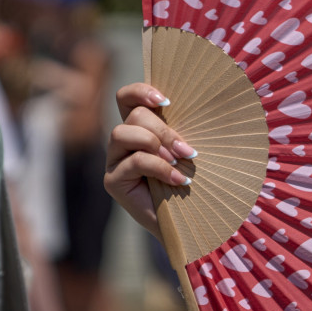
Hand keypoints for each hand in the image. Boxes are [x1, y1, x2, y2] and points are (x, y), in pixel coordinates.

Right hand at [103, 82, 197, 236]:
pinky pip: (134, 161)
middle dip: (163, 129)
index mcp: (139, 126)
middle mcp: (123, 141)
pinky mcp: (113, 180)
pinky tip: (178, 179)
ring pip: (123, 133)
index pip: (126, 97)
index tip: (167, 102)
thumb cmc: (192, 178)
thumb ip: (181, 127)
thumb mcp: (186, 147)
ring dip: (156, 144)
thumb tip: (198, 103)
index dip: (141, 91)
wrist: (187, 219)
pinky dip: (160, 168)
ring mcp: (115, 160)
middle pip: (134, 116)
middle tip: (187, 150)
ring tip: (178, 161)